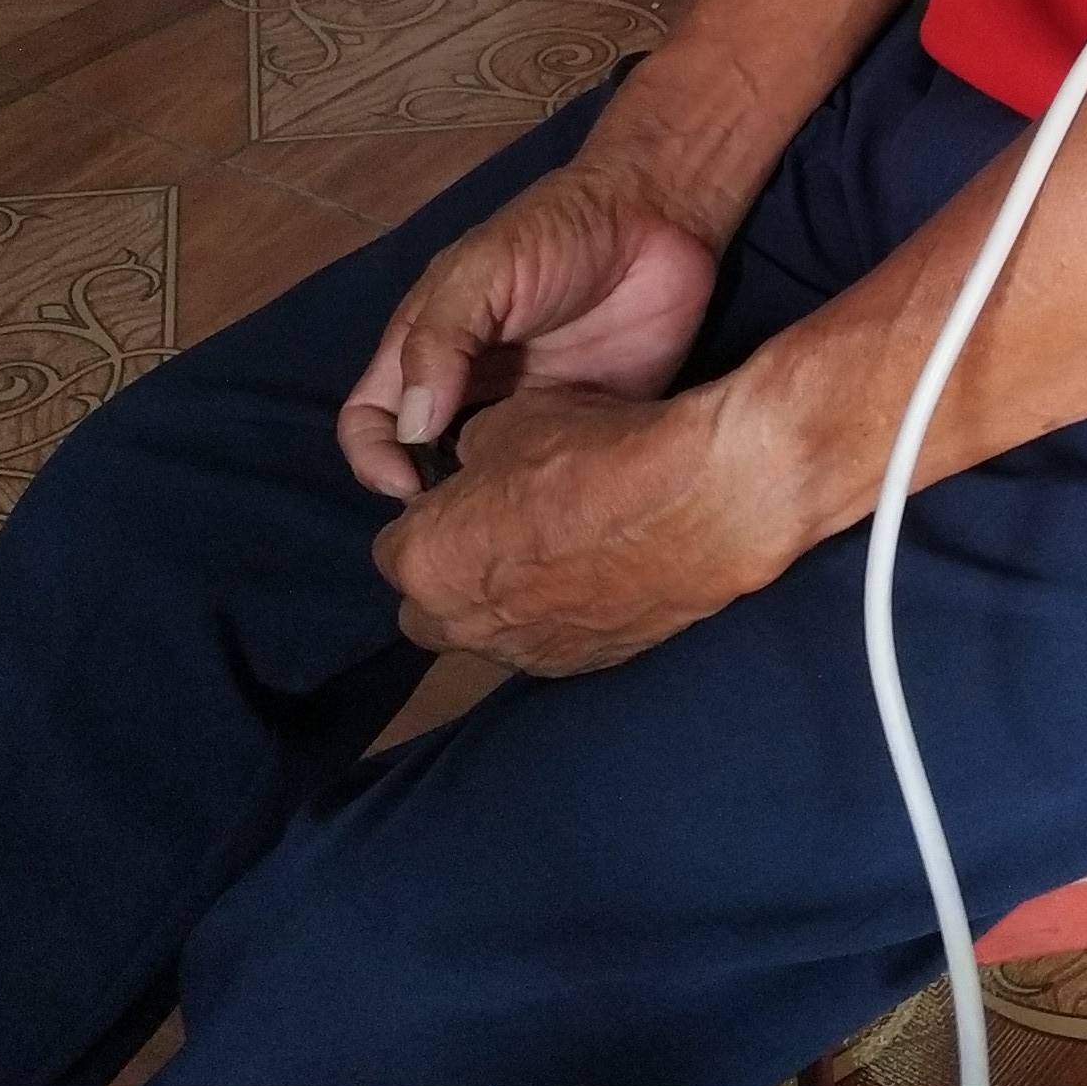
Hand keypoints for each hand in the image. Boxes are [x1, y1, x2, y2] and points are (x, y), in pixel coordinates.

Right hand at [337, 163, 722, 500]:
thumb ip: (441, 340)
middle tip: (465, 525)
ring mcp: (529, 410)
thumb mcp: (484, 271)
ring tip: (511, 528)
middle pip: (424, 462)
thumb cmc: (558, 231)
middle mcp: (472, 389)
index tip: (405, 491)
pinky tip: (565, 510)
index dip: (372, 458)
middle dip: (430, 501)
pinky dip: (553, 502)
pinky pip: (557, 477)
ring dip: (490, 508)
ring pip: (488, 481)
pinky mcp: (586, 424)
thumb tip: (411, 427)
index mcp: (430, 349)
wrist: (661, 217)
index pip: (370, 419)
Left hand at [373, 381, 778, 674]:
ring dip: (500, 600)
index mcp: (424, 561)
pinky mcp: (581, 665)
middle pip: (426, 607)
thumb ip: (468, 453)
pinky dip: (555, 614)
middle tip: (492, 527)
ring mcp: (523, 653)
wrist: (694, 502)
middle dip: (446, 572)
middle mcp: (460, 623)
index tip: (456, 496)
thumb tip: (471, 465)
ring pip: (487, 631)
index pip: (392, 547)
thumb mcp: (508, 420)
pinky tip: (591, 571)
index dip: (425, 516)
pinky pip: (545, 642)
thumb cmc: (594, 452)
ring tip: (550, 549)